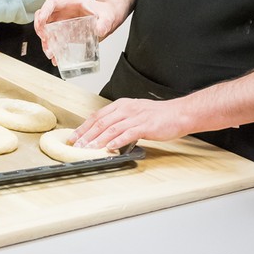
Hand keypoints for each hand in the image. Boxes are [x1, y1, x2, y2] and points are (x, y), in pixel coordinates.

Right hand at [33, 0, 118, 58]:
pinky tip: (55, 58)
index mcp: (71, 3)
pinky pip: (55, 40)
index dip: (43, 11)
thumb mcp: (107, 17)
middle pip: (45, 17)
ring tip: (50, 53)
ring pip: (47, 30)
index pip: (51, 3)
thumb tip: (100, 30)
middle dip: (41, 29)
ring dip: (46, 42)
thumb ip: (104, 23)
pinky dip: (53, 49)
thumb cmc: (106, 13)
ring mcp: (63, 22)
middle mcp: (64, 12)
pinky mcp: (65, 33)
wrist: (109, 18)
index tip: (40, 21)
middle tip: (45, 40)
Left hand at [72, 98, 190, 149]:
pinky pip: (127, 134)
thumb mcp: (136, 113)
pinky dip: (116, 142)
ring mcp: (135, 117)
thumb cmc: (159, 115)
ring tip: (88, 148)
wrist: (178, 114)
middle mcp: (126, 109)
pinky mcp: (144, 126)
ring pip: (111, 128)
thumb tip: (106, 133)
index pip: (98, 115)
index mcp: (122, 105)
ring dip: (97, 140)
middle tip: (76, 145)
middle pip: (101, 122)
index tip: (75, 136)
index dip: (84, 126)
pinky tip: (109, 148)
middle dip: (86, 134)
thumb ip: (121, 121)